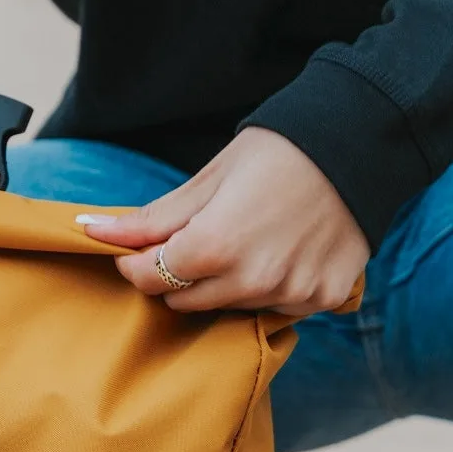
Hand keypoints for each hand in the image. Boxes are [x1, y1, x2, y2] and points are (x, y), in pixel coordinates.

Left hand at [84, 127, 368, 314]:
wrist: (361, 144)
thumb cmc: (279, 152)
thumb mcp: (209, 178)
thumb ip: (152, 219)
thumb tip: (91, 231)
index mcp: (215, 246)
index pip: (150, 279)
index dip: (137, 263)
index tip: (141, 248)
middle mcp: (253, 280)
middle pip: (185, 301)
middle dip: (180, 274)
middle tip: (201, 237)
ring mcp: (291, 294)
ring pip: (232, 306)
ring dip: (228, 282)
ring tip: (252, 237)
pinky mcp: (323, 299)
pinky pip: (279, 307)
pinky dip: (273, 287)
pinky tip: (285, 251)